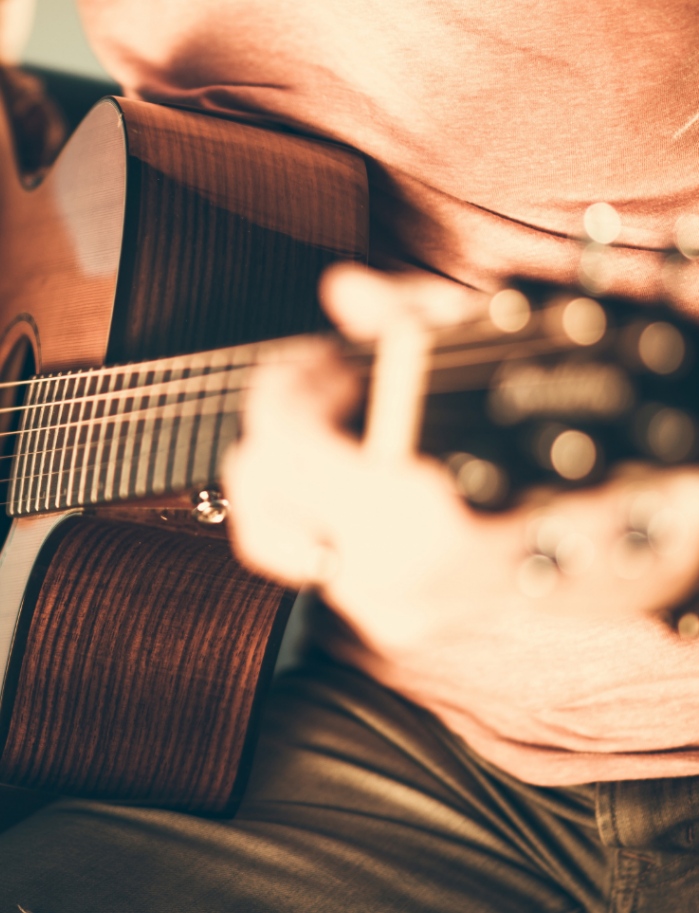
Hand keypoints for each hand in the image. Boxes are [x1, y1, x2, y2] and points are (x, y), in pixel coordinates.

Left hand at [222, 264, 698, 650]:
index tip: (323, 352)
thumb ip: (417, 321)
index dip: (289, 378)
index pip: (278, 440)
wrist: (665, 561)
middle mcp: (385, 581)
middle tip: (332, 375)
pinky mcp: (395, 621)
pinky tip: (375, 460)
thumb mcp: (515, 361)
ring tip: (356, 414)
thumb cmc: (603, 454)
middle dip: (283, 416)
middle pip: (255, 488)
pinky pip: (317, 550)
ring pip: (274, 524)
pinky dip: (324, 498)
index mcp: (410, 520)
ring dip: (298, 456)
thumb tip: (345, 290)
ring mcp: (388, 612)